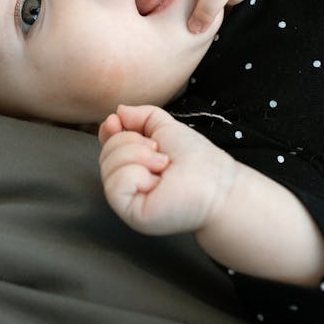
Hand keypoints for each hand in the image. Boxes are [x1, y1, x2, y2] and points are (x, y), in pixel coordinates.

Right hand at [98, 104, 235, 236]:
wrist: (216, 183)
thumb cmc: (196, 159)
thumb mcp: (166, 127)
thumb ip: (142, 116)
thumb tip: (118, 111)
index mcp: (133, 162)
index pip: (107, 144)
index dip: (108, 131)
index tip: (116, 121)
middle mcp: (127, 182)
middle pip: (106, 152)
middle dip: (132, 142)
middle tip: (159, 151)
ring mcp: (127, 199)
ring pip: (108, 166)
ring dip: (139, 157)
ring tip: (163, 165)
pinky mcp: (130, 213)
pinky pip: (115, 184)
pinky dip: (137, 175)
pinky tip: (157, 182)